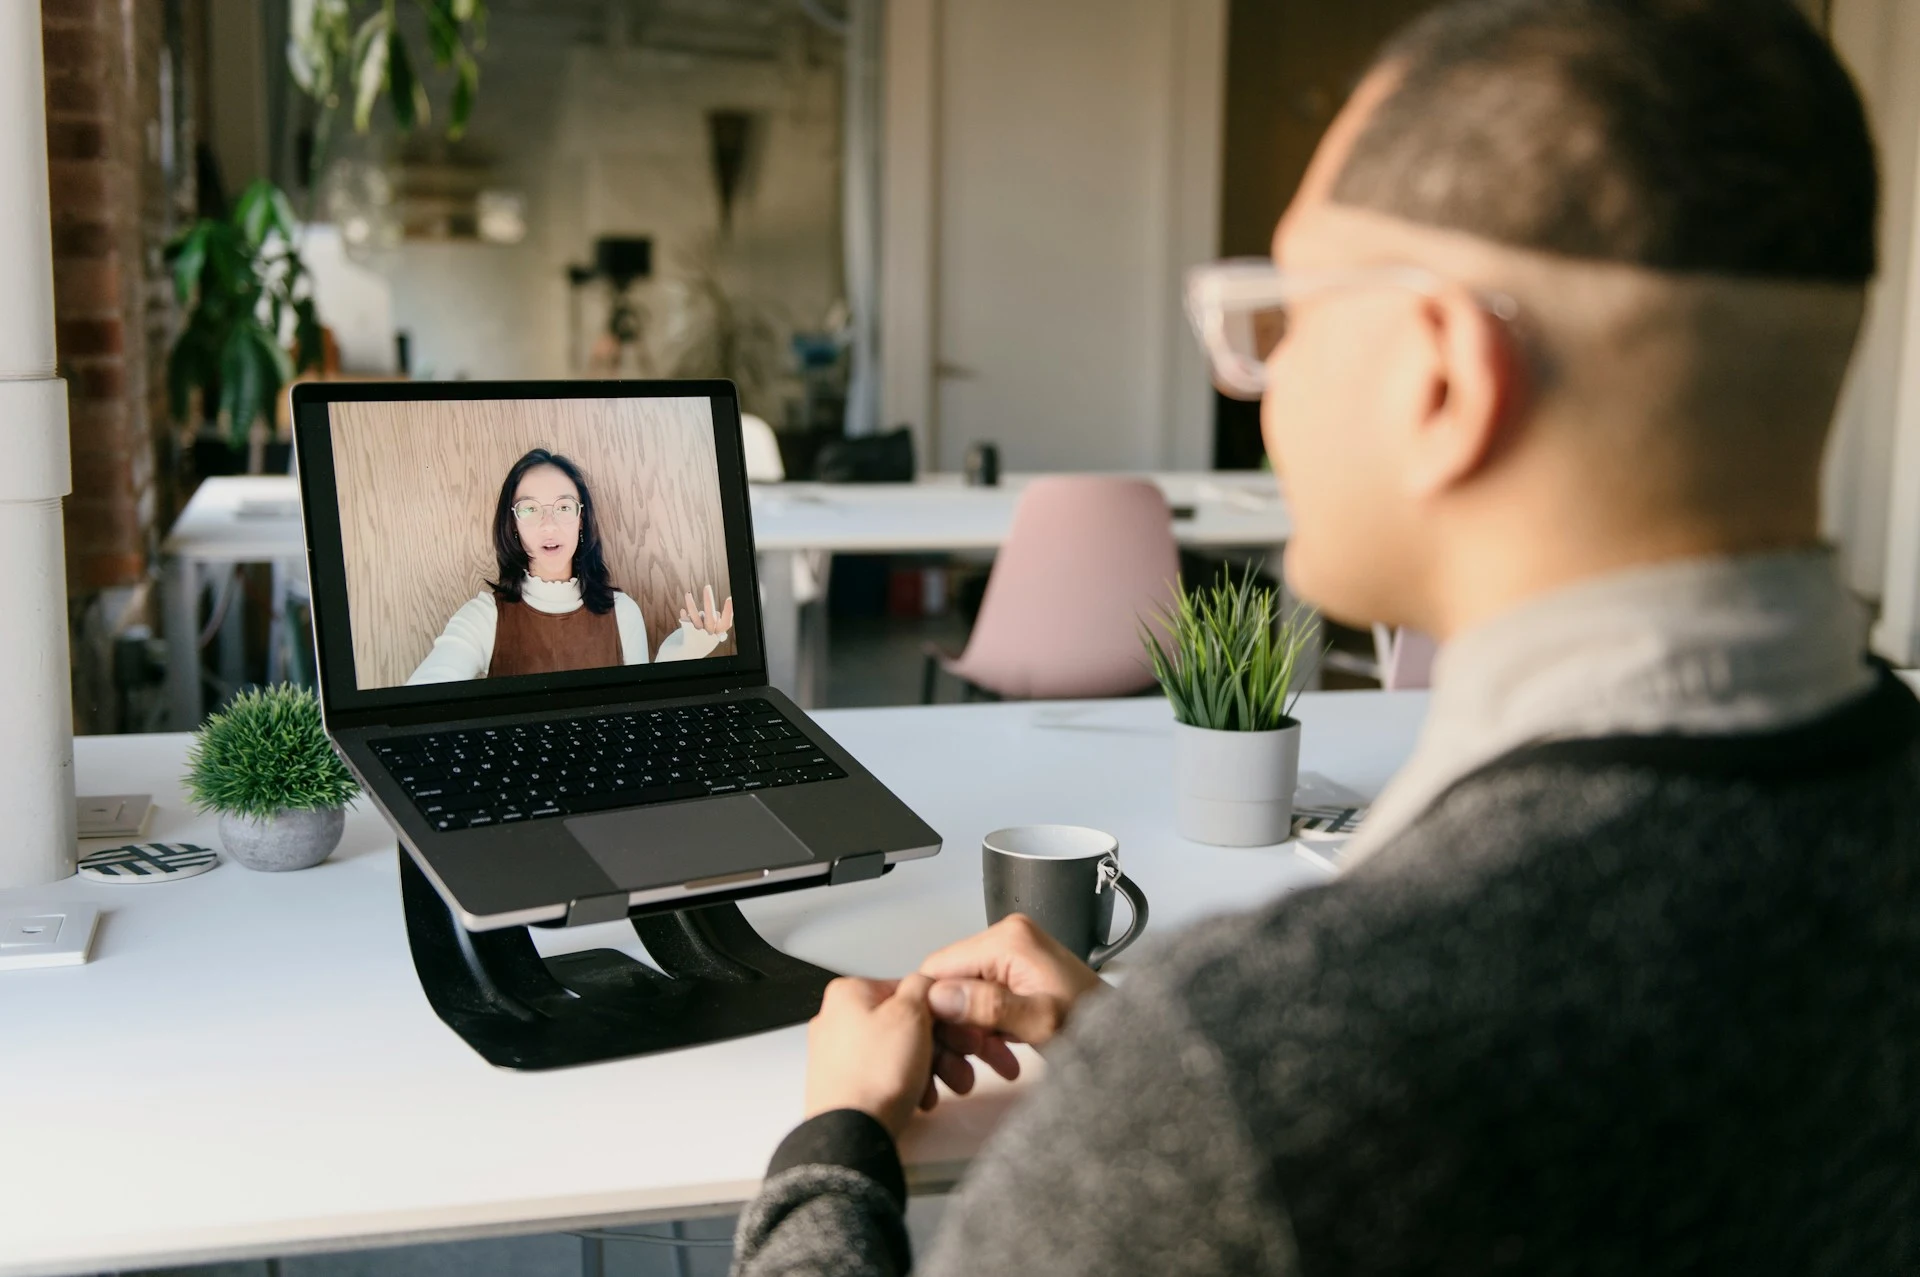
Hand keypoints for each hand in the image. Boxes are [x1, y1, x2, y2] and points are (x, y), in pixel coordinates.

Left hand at [680, 586, 733, 636]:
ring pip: (696, 618)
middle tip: (707, 586)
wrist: (688, 653)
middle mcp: (709, 635)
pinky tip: (683, 611)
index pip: (726, 623)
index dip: (728, 611)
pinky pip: (686, 622)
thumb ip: (716, 622)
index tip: (729, 598)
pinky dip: (685, 615)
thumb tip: (720, 611)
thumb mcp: (712, 632)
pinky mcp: (688, 634)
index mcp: (718, 634)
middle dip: (709, 601)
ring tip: (688, 593)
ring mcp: (698, 635)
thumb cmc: (703, 638)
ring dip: (691, 604)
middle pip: (711, 618)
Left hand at [805, 975, 947, 1138]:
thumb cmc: (874, 1077)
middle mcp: (838, 1019)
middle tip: (958, 1064)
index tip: (958, 1031)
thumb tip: (927, 982)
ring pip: (899, 1053)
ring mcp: (839, 1054)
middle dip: (940, 1048)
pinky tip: (920, 1099)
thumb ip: (923, 987)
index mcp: (849, 994)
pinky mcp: (844, 1084)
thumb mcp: (911, 1015)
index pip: (909, 990)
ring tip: (942, 1088)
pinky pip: (886, 1076)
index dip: (941, 1013)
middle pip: (906, 1025)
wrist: (851, 1133)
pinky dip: (907, 1085)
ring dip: (929, 1069)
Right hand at [915, 916, 1104, 1087]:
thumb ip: (989, 1007)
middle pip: (950, 982)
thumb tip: (940, 997)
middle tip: (969, 1061)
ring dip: (971, 1033)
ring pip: (964, 995)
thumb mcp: (1040, 1022)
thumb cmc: (1093, 1028)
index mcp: (1008, 939)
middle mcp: (1006, 937)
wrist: (1127, 1038)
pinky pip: (983, 999)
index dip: (931, 1007)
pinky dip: (986, 1029)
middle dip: (955, 1026)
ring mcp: (1012, 955)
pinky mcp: (1017, 972)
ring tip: (994, 1060)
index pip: (939, 966)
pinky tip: (1002, 1053)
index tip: (939, 1043)